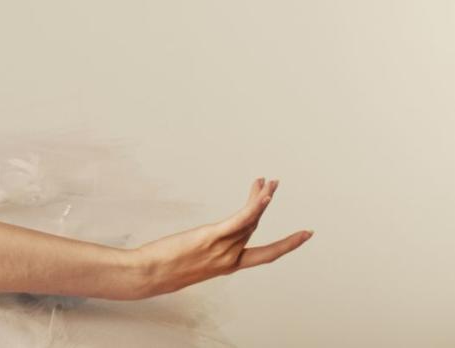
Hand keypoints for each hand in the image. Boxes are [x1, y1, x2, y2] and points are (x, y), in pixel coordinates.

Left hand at [131, 177, 311, 298]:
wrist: (149, 274)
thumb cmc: (163, 269)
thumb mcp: (191, 264)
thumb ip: (205, 254)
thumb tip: (203, 245)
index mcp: (228, 265)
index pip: (266, 254)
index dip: (287, 245)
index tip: (305, 234)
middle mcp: (230, 258)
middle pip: (254, 225)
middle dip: (266, 203)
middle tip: (275, 184)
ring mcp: (222, 247)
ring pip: (249, 219)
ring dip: (260, 197)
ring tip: (268, 181)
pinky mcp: (211, 236)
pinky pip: (240, 220)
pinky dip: (254, 206)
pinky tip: (263, 193)